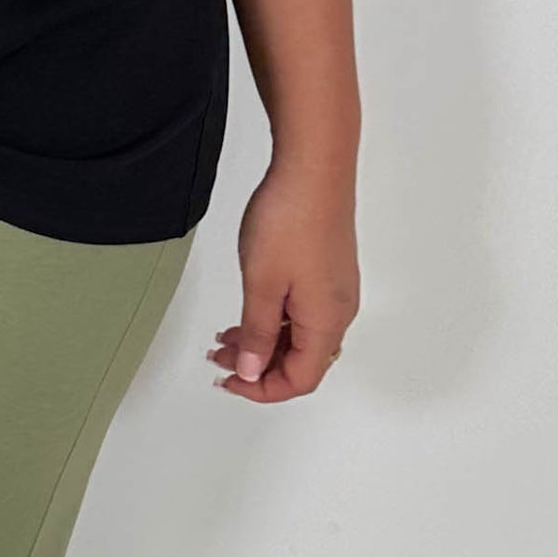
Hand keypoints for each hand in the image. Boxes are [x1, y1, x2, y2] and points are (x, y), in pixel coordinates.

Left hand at [207, 159, 359, 402]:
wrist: (314, 167)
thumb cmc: (291, 219)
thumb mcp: (262, 285)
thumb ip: (257, 333)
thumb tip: (251, 370)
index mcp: (327, 322)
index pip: (300, 380)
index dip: (262, 389)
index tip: (229, 381)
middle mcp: (338, 310)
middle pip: (301, 361)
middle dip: (258, 366)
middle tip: (218, 358)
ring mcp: (335, 290)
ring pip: (300, 336)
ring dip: (263, 341)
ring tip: (225, 335)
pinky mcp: (328, 270)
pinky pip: (303, 312)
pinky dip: (275, 319)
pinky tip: (251, 308)